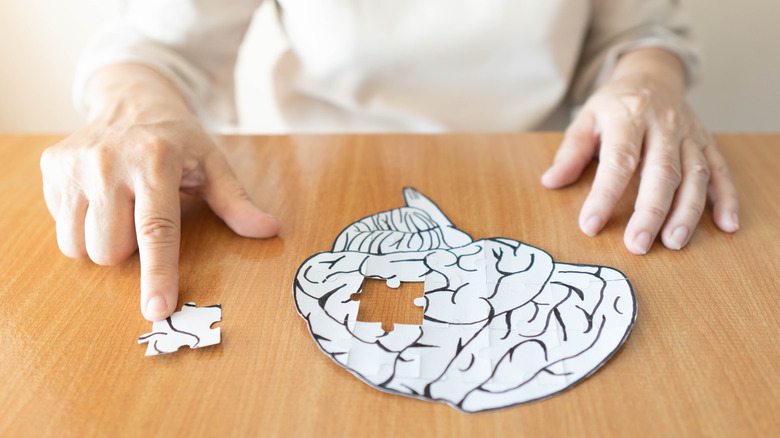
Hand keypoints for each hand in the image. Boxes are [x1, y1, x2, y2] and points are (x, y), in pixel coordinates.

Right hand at [40, 65, 278, 319]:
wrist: (132, 99)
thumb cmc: (178, 139)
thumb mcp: (213, 165)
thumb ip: (237, 203)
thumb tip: (269, 230)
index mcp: (154, 160)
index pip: (156, 230)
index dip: (158, 274)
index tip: (157, 309)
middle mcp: (107, 161)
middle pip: (110, 249)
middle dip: (130, 251)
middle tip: (145, 218)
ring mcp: (73, 163)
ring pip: (79, 245)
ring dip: (102, 243)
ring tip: (122, 212)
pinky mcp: (51, 167)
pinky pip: (61, 227)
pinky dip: (82, 225)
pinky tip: (100, 199)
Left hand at [542, 49, 737, 253]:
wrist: (652, 76)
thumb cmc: (614, 105)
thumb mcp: (586, 118)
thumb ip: (571, 152)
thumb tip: (550, 182)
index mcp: (628, 116)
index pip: (618, 160)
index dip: (605, 195)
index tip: (590, 225)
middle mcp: (664, 125)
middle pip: (661, 172)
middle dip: (650, 212)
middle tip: (637, 246)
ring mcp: (689, 134)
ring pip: (694, 175)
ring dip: (687, 211)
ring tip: (674, 243)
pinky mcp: (707, 143)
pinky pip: (720, 171)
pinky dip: (726, 198)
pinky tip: (726, 225)